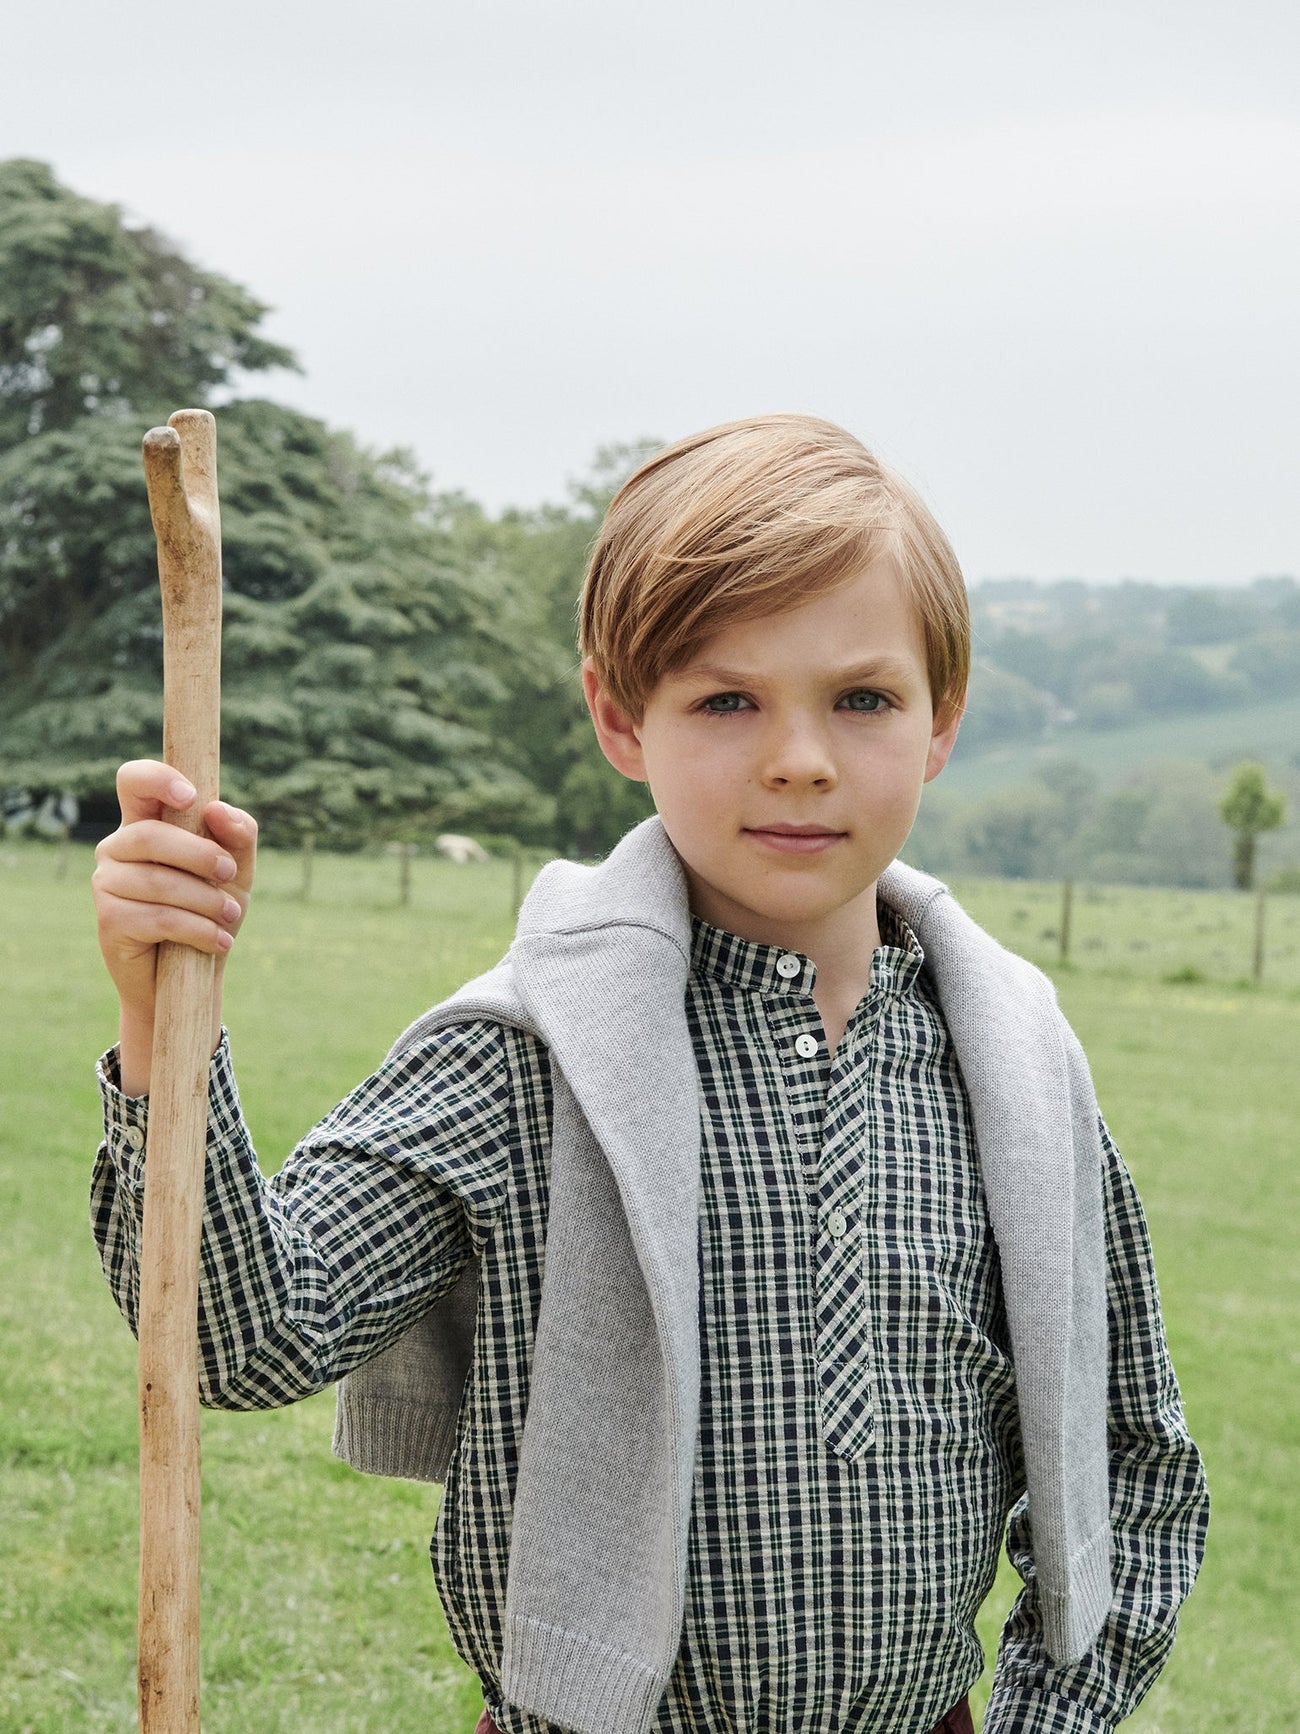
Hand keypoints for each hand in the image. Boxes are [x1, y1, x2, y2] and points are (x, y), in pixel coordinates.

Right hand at [92, 759, 257, 1093]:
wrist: (194, 975)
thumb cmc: (212, 910)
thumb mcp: (236, 870)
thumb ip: (239, 834)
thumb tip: (218, 810)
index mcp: (144, 823)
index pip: (133, 782)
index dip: (156, 779)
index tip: (190, 797)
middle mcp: (117, 848)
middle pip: (150, 835)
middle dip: (200, 855)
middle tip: (230, 875)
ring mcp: (107, 884)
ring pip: (158, 881)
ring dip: (206, 900)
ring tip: (230, 916)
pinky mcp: (109, 921)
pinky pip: (159, 918)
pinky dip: (198, 929)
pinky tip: (219, 940)